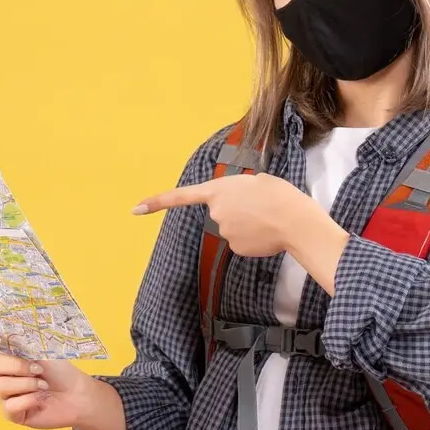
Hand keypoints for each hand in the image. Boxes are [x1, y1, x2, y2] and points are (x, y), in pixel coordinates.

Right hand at [0, 330, 90, 428]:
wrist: (76, 394)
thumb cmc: (60, 370)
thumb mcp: (43, 350)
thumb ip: (23, 341)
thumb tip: (5, 334)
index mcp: (7, 353)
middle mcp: (1, 373)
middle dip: (17, 365)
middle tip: (38, 369)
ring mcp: (4, 394)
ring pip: (2, 386)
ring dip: (28, 384)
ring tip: (43, 385)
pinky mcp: (11, 413)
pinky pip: (10, 405)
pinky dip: (29, 400)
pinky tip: (40, 399)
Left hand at [133, 173, 315, 256]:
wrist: (294, 221)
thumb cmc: (279, 195)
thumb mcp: (257, 180)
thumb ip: (238, 191)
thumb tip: (240, 207)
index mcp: (218, 189)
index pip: (180, 196)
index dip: (157, 202)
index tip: (135, 209)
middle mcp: (216, 212)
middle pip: (221, 213)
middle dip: (237, 210)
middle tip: (260, 204)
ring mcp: (224, 232)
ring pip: (233, 228)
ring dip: (247, 224)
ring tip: (267, 217)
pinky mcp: (235, 248)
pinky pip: (242, 241)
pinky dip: (253, 238)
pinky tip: (267, 233)